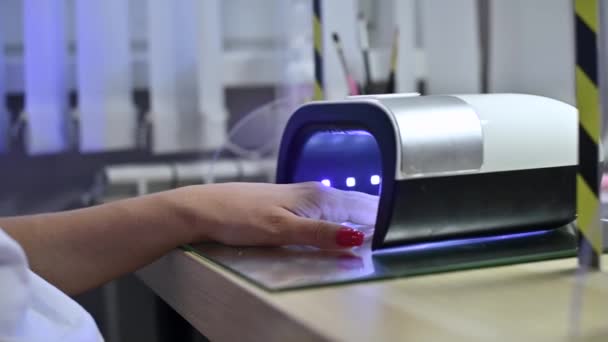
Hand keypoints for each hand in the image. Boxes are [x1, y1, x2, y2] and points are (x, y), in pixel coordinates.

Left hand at [174, 182, 378, 248]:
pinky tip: (343, 231)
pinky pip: (327, 213)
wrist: (204, 209)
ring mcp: (302, 198)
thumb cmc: (239, 217)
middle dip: (377, 220)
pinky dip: (341, 222)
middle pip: (356, 207)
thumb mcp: (282, 230)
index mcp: (318, 197)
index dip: (383, 221)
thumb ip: (320, 234)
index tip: (402, 235)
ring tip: (379, 235)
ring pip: (342, 209)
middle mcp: (314, 193)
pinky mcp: (290, 206)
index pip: (363, 207)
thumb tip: (357, 238)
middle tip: (398, 237)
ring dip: (360, 221)